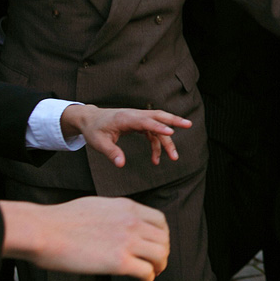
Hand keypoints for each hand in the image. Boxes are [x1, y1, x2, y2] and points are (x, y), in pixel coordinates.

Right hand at [0, 197, 169, 280]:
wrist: (43, 231)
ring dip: (159, 266)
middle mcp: (132, 222)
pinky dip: (148, 278)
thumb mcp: (96, 206)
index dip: (161, 236)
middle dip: (162, 253)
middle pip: (163, 239)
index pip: (159, 221)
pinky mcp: (118, 262)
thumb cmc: (60, 221)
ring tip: (151, 273)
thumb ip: (114, 214)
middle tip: (156, 264)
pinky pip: (146, 271)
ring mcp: (127, 241)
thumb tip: (118, 224)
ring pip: (160, 255)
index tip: (156, 245)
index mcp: (127, 207)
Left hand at [59, 105, 191, 166]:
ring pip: (159, 125)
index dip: (159, 127)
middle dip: (174, 120)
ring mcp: (139, 119)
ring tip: (174, 157)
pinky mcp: (139, 124)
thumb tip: (121, 164)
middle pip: (159, 115)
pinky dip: (157, 145)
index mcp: (126, 118)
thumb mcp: (98, 143)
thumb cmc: (94, 130)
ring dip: (168, 140)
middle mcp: (135, 115)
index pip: (146, 121)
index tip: (171, 133)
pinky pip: (153, 133)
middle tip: (189, 125)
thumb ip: (111, 153)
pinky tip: (156, 159)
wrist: (90, 119)